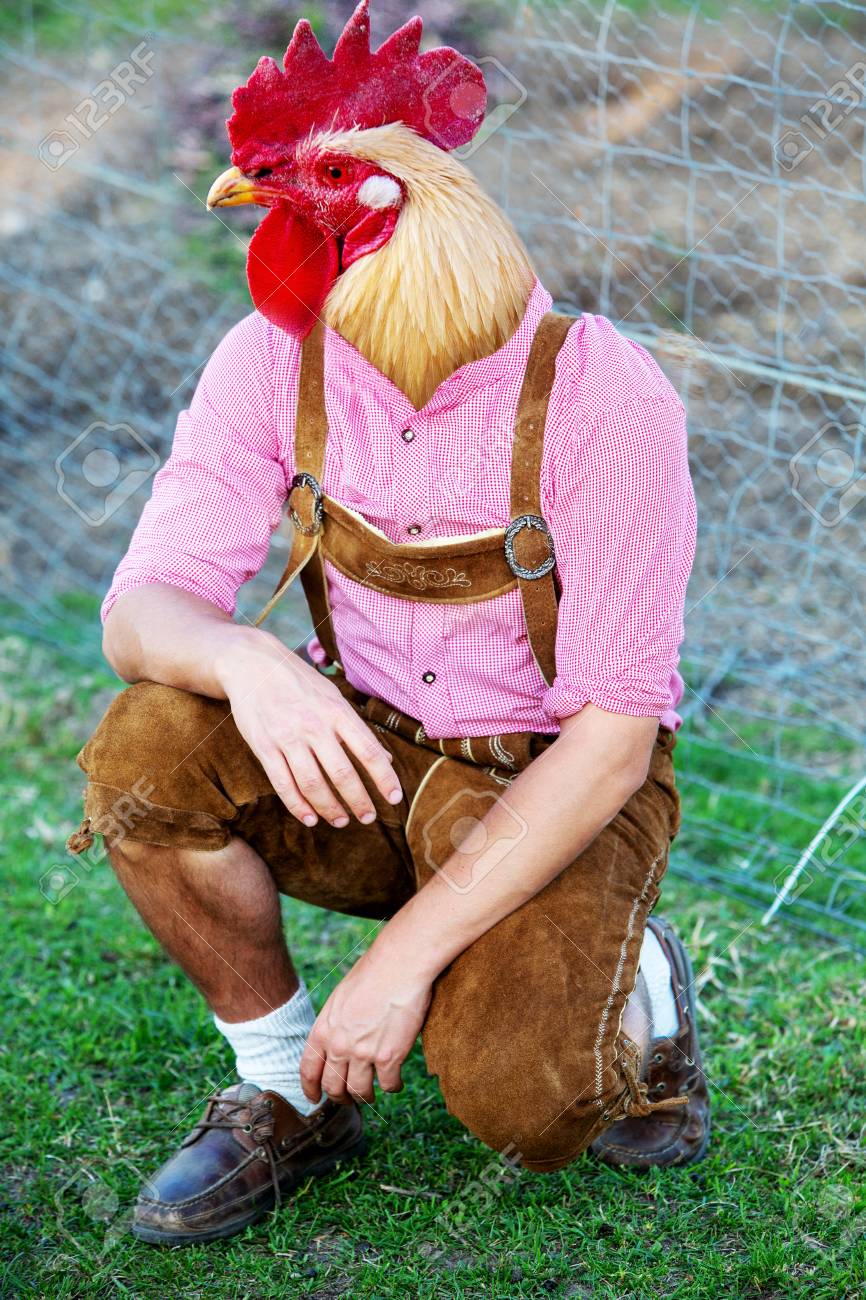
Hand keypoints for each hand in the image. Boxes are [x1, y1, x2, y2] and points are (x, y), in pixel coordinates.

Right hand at [216, 629, 402, 827]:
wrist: (252, 664)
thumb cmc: (300, 682)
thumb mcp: (333, 697)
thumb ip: (358, 729)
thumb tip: (386, 759)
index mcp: (337, 711)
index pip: (369, 751)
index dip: (384, 778)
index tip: (394, 798)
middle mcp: (314, 725)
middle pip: (342, 773)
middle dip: (359, 801)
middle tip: (368, 818)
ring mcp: (287, 737)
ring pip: (313, 784)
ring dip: (330, 808)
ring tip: (342, 821)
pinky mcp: (264, 747)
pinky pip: (283, 784)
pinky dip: (298, 806)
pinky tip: (310, 818)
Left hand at [300, 945, 431, 1104]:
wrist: (398, 966)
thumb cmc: (372, 974)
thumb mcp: (340, 998)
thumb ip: (335, 1024)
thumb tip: (338, 1038)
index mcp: (323, 1030)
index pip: (308, 1070)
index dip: (310, 1089)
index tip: (315, 1098)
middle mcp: (339, 1046)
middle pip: (333, 1087)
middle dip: (339, 1098)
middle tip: (348, 1099)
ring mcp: (364, 1054)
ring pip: (359, 1092)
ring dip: (366, 1097)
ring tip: (372, 1094)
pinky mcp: (389, 1057)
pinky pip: (389, 1085)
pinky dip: (393, 1087)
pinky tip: (396, 1082)